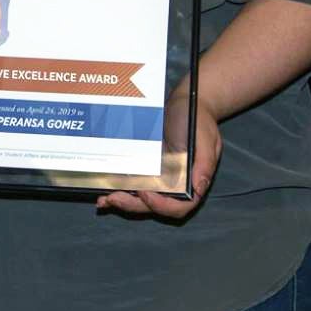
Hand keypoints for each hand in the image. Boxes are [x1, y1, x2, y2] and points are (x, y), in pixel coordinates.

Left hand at [95, 109, 221, 219]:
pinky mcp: (144, 166)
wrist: (186, 103)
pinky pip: (130, 180)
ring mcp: (157, 177)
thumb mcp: (207, 140)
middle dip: (132, 205)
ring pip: (138, 197)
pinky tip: (103, 186)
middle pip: (153, 205)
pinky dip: (117, 186)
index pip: (178, 207)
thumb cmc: (199, 121)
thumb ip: (204, 165)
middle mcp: (173, 185)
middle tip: (114, 199)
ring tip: (104, 200)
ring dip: (121, 200)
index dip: (161, 206)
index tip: (146, 194)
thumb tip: (199, 187)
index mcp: (191, 183)